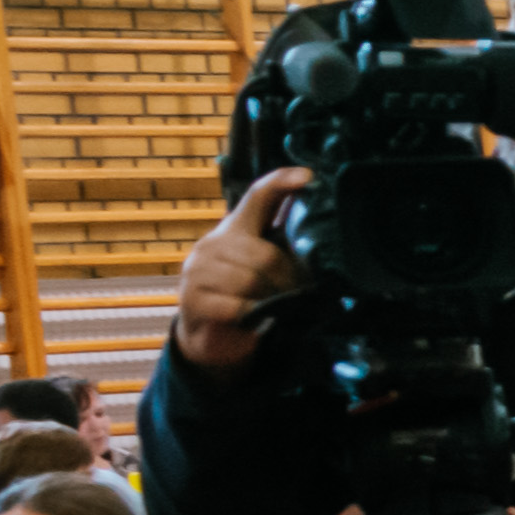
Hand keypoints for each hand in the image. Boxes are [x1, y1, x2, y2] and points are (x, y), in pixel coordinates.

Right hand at [171, 175, 310, 370]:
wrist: (212, 337)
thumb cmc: (247, 298)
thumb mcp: (268, 271)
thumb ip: (283, 251)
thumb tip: (322, 234)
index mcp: (236, 229)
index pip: (259, 196)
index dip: (282, 182)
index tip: (309, 176)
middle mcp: (213, 243)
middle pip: (265, 255)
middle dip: (288, 280)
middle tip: (296, 297)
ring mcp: (197, 269)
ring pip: (251, 281)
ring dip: (272, 301)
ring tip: (276, 309)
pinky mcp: (192, 298)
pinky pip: (237, 306)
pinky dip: (254, 316)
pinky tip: (256, 320)